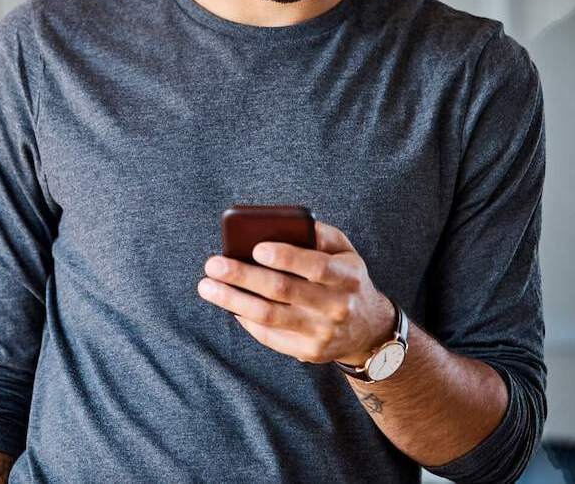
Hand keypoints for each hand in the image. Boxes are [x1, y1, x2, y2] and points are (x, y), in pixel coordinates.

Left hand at [196, 220, 395, 364]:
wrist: (368, 329)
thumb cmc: (345, 279)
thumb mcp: (345, 251)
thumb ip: (321, 235)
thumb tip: (283, 222)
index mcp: (347, 276)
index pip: (316, 266)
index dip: (287, 257)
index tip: (256, 248)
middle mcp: (337, 306)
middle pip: (283, 291)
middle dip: (244, 276)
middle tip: (213, 264)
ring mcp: (322, 332)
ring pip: (269, 316)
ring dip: (233, 300)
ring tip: (207, 286)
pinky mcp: (308, 351)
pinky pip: (269, 335)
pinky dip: (244, 318)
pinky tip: (227, 304)